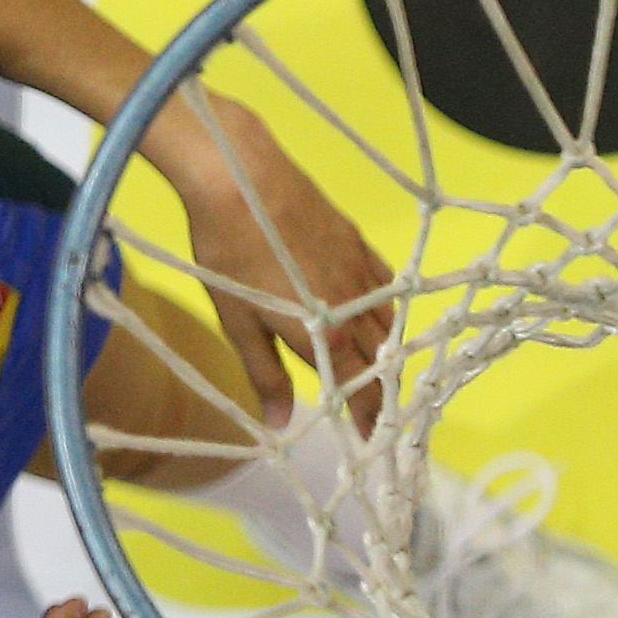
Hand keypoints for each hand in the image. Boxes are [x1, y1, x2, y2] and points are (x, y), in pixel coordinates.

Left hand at [151, 85, 393, 434]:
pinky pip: (385, 285)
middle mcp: (354, 307)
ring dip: (388, 353)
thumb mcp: (239, 324)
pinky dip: (386, 308)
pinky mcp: (356, 241)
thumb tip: (280, 425)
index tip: (375, 442)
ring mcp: (359, 271)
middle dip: (383, 393)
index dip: (371, 420)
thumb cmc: (228, 253)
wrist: (239, 175)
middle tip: (381, 415)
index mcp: (326, 337)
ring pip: (388, 323)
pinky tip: (378, 313)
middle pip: (382, 361)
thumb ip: (265, 376)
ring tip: (381, 371)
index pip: (362, 390)